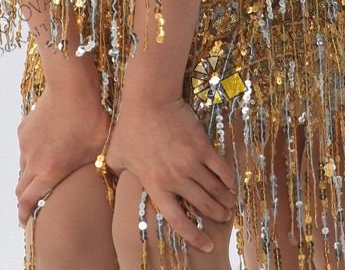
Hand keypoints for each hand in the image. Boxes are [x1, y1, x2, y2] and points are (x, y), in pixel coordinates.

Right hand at [15, 84, 110, 227]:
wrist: (72, 85)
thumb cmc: (91, 118)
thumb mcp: (99, 150)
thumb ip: (96, 170)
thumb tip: (109, 181)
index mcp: (49, 172)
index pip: (28, 201)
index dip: (25, 215)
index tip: (26, 223)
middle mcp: (32, 161)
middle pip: (20, 188)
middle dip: (24, 200)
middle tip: (33, 205)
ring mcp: (26, 143)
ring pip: (22, 167)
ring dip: (29, 175)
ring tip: (43, 175)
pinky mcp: (24, 128)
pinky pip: (25, 147)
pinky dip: (31, 154)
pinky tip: (46, 147)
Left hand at [105, 96, 236, 252]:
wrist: (150, 99)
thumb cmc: (131, 126)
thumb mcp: (117, 156)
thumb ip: (117, 173)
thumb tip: (111, 182)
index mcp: (155, 185)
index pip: (178, 220)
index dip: (194, 236)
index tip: (207, 245)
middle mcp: (175, 178)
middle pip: (202, 205)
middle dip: (216, 215)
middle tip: (224, 218)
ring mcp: (190, 162)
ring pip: (214, 188)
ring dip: (225, 199)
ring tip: (230, 204)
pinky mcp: (202, 146)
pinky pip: (220, 168)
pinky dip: (228, 179)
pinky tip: (232, 184)